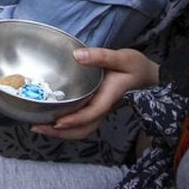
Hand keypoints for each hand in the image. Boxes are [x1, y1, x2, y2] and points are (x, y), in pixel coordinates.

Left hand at [31, 47, 158, 139]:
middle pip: (83, 129)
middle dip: (61, 133)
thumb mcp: (123, 58)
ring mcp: (101, 110)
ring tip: (39, 127)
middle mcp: (104, 107)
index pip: (92, 113)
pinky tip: (51, 118)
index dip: (75, 119)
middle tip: (38, 128)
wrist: (150, 77)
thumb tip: (77, 55)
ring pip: (82, 128)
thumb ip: (101, 56)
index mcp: (109, 97)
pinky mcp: (97, 107)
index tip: (57, 121)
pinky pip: (82, 121)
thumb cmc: (137, 67)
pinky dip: (67, 124)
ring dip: (61, 132)